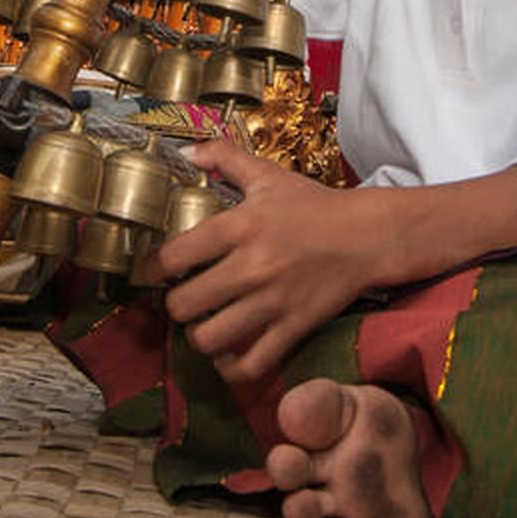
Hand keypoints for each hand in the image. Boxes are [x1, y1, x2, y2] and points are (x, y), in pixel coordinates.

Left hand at [151, 134, 384, 384]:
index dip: (151, 269)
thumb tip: (185, 150)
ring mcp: (272, 302)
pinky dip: (232, 368)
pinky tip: (229, 355)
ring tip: (204, 325)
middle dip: (175, 305)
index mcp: (240, 226)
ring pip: (209, 339)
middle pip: (183, 305)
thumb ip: (224, 157)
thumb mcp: (268, 175)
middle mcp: (251, 267)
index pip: (174, 256)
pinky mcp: (294, 328)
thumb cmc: (315, 206)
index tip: (149, 273)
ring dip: (199, 336)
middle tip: (183, 299)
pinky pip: (251, 364)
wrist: (367, 236)